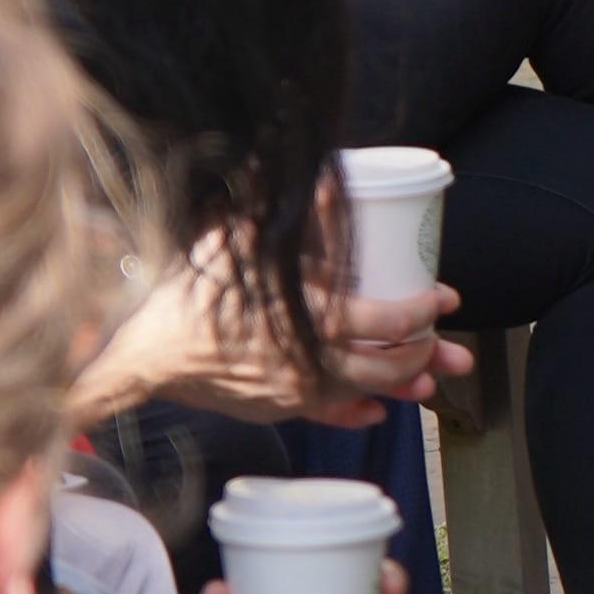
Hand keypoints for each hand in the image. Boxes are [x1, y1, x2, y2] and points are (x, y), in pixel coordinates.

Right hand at [75, 228, 461, 428]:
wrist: (141, 352)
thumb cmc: (188, 291)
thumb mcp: (240, 240)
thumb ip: (290, 217)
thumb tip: (331, 179)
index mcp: (310, 317)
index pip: (389, 320)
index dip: (424, 311)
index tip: (444, 299)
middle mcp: (311, 361)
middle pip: (390, 366)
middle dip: (431, 358)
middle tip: (452, 349)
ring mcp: (294, 391)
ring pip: (366, 394)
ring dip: (403, 388)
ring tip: (429, 383)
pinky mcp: (276, 408)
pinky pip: (329, 413)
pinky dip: (357, 410)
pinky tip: (375, 408)